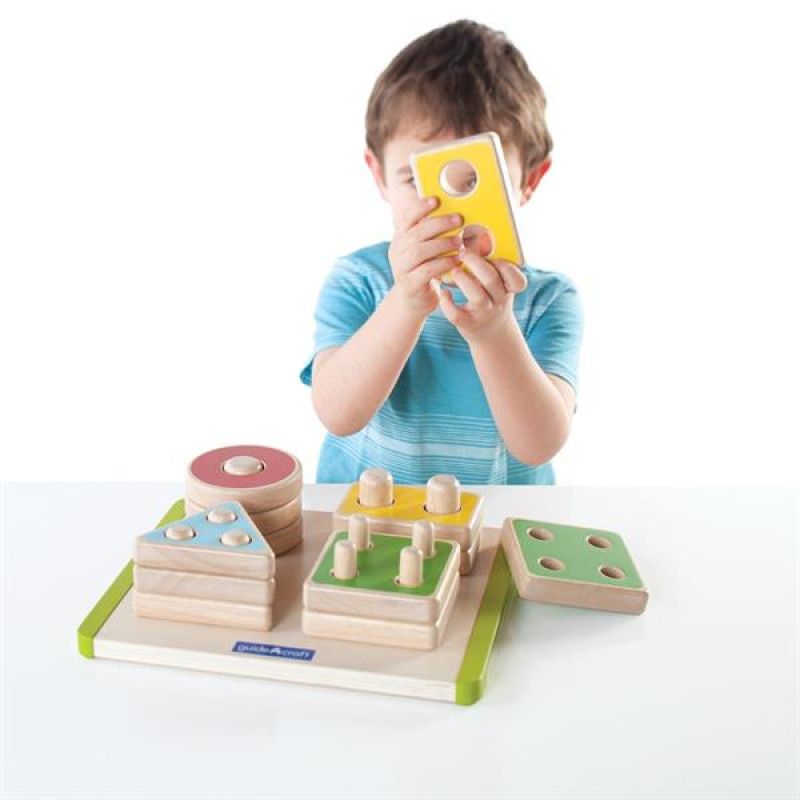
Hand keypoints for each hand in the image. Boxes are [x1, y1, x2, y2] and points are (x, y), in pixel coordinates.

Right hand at [388, 196, 463, 318]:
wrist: (413, 301)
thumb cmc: (423, 270)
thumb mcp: (423, 250)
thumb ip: (430, 234)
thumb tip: (452, 212)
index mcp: (400, 238)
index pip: (407, 218)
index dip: (421, 207)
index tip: (437, 200)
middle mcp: (397, 251)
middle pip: (417, 233)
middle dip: (439, 224)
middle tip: (459, 220)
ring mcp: (401, 268)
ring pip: (421, 251)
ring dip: (443, 244)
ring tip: (459, 242)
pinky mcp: (410, 283)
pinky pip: (427, 270)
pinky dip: (444, 263)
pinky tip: (456, 260)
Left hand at [438, 247, 526, 344]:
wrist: (491, 333)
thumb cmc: (491, 298)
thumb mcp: (498, 283)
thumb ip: (490, 264)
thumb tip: (479, 234)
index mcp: (508, 287)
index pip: (516, 278)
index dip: (505, 265)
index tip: (491, 252)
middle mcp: (499, 299)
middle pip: (491, 279)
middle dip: (477, 263)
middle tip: (463, 252)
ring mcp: (484, 313)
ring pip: (477, 296)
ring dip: (464, 280)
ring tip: (454, 270)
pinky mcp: (469, 323)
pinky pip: (457, 315)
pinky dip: (448, 304)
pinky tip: (444, 293)